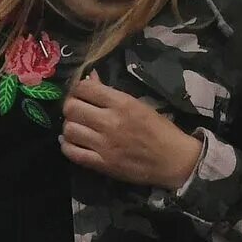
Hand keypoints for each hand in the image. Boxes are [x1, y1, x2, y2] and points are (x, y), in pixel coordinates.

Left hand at [61, 76, 203, 190]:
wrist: (174, 160)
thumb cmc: (159, 129)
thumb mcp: (138, 104)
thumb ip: (111, 93)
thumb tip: (90, 77)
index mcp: (122, 103)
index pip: (84, 88)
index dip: (77, 88)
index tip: (80, 93)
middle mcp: (110, 122)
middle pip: (71, 108)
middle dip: (70, 106)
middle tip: (76, 110)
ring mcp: (104, 145)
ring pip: (69, 130)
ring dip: (69, 126)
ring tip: (77, 127)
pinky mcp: (103, 164)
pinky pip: (73, 153)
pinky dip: (67, 147)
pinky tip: (72, 143)